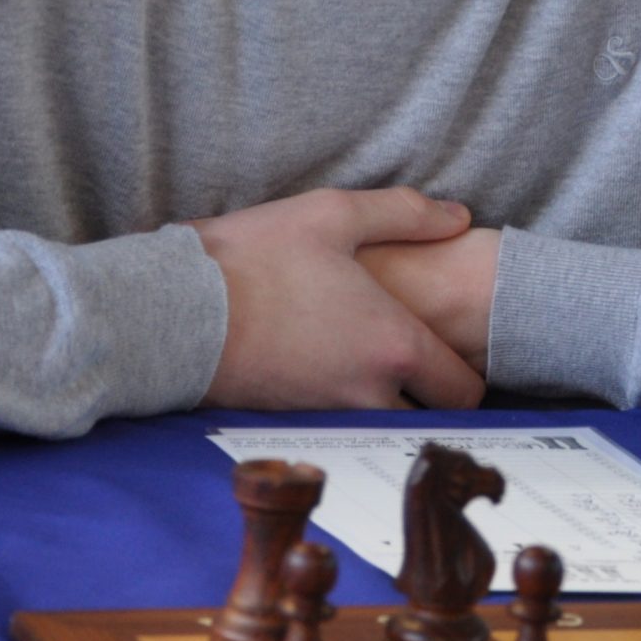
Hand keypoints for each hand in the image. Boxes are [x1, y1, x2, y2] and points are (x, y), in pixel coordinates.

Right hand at [192, 187, 485, 412]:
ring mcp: (329, 415)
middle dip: (428, 396)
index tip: (451, 347)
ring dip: (386, 403)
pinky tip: (324, 365)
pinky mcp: (293, 422)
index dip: (465, 371)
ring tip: (367, 359)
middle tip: (414, 357)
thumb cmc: (254, 258)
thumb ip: (404, 214)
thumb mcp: (331, 214)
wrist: (175, 311)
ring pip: (383, 426)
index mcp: (393, 344)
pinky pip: (339, 426)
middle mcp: (369, 392)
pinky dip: (342, 406)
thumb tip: (459, 217)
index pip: (464, 391)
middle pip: (429, 419)